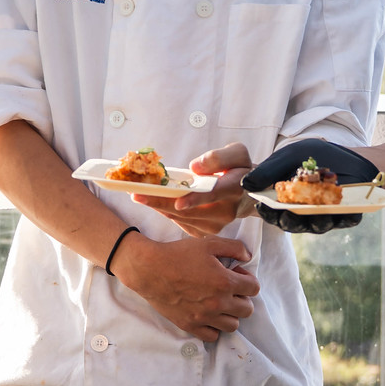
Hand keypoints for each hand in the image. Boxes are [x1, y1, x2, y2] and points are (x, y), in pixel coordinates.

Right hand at [113, 231, 259, 342]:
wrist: (150, 269)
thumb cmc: (178, 254)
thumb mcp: (208, 243)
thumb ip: (234, 248)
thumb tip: (247, 257)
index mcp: (225, 282)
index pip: (254, 289)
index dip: (247, 279)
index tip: (236, 274)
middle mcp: (218, 303)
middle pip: (247, 310)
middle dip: (242, 297)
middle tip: (229, 289)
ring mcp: (204, 317)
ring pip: (233, 325)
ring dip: (231, 314)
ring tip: (220, 303)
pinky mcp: (190, 325)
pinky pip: (213, 335)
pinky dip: (214, 327)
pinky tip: (208, 315)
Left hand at [135, 143, 251, 236]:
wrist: (247, 195)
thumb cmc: (239, 170)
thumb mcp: (237, 154)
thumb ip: (218, 157)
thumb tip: (196, 168)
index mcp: (234, 189)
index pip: (214, 194)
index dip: (196, 199)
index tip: (179, 202)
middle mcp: (226, 211)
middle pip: (189, 210)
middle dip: (160, 202)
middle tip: (137, 194)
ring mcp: (215, 225)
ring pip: (181, 218)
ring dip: (158, 207)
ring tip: (138, 196)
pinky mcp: (205, 231)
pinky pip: (180, 222)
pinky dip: (164, 212)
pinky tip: (154, 202)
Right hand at [241, 139, 379, 233]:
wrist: (349, 156)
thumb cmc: (314, 156)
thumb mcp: (288, 156)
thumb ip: (268, 170)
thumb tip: (246, 184)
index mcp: (287, 204)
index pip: (273, 213)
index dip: (267, 212)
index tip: (262, 205)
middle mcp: (304, 215)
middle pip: (293, 224)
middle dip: (289, 220)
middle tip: (287, 213)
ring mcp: (325, 217)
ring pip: (317, 225)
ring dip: (315, 221)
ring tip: (315, 213)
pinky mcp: (346, 217)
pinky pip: (344, 220)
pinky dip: (343, 216)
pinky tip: (344, 211)